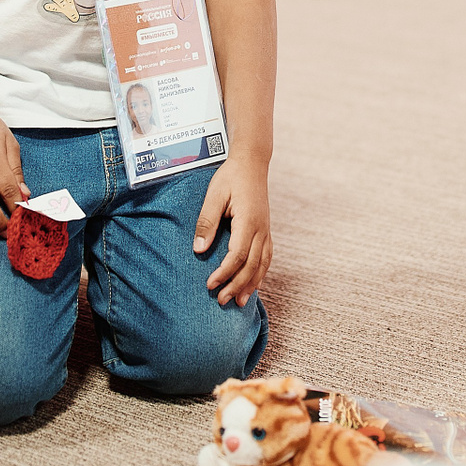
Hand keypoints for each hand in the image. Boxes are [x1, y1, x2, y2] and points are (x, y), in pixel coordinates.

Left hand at [196, 159, 270, 306]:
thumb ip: (207, 222)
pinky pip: (267, 257)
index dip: (224, 273)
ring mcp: (266, 230)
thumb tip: (199, 250)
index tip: (210, 284)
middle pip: (252, 265)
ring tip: (239, 302)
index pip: (237, 255)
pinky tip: (254, 284)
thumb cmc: (231, 177)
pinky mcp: (266, 230)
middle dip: (236, 285)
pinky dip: (261, 274)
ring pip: (262, 264)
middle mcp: (261, 229)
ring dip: (251, 285)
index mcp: (248, 221)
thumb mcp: (214, 196)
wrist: (252, 163)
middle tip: (221, 300)